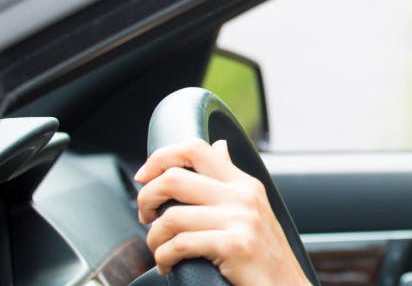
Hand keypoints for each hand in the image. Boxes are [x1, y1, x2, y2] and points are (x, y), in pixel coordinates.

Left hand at [135, 139, 306, 284]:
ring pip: (171, 217)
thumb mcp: (253, 209)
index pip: (195, 149)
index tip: (145, 177)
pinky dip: (164, 258)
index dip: (160, 158)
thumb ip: (230, 180)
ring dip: (153, 238)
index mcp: (244, 184)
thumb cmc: (266, 256)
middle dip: (146, 198)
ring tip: (158, 249)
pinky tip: (168, 265)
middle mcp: (243, 196)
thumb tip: (219, 147)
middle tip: (146, 217)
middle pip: (174, 178)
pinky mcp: (235, 246)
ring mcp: (241, 220)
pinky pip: (179, 245)